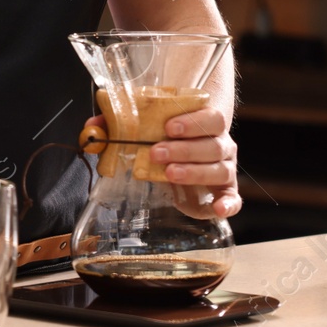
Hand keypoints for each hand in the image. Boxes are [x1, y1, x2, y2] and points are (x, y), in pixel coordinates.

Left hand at [81, 111, 241, 219]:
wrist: (187, 152)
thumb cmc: (167, 137)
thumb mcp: (146, 127)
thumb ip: (119, 123)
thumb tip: (92, 125)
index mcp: (207, 123)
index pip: (212, 117)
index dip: (192, 121)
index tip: (168, 127)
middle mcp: (221, 144)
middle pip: (213, 144)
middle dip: (184, 149)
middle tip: (157, 152)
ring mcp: (225, 167)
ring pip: (220, 169)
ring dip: (195, 171)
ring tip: (169, 174)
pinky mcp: (226, 191)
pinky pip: (234, 198)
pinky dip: (229, 204)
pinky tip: (217, 209)